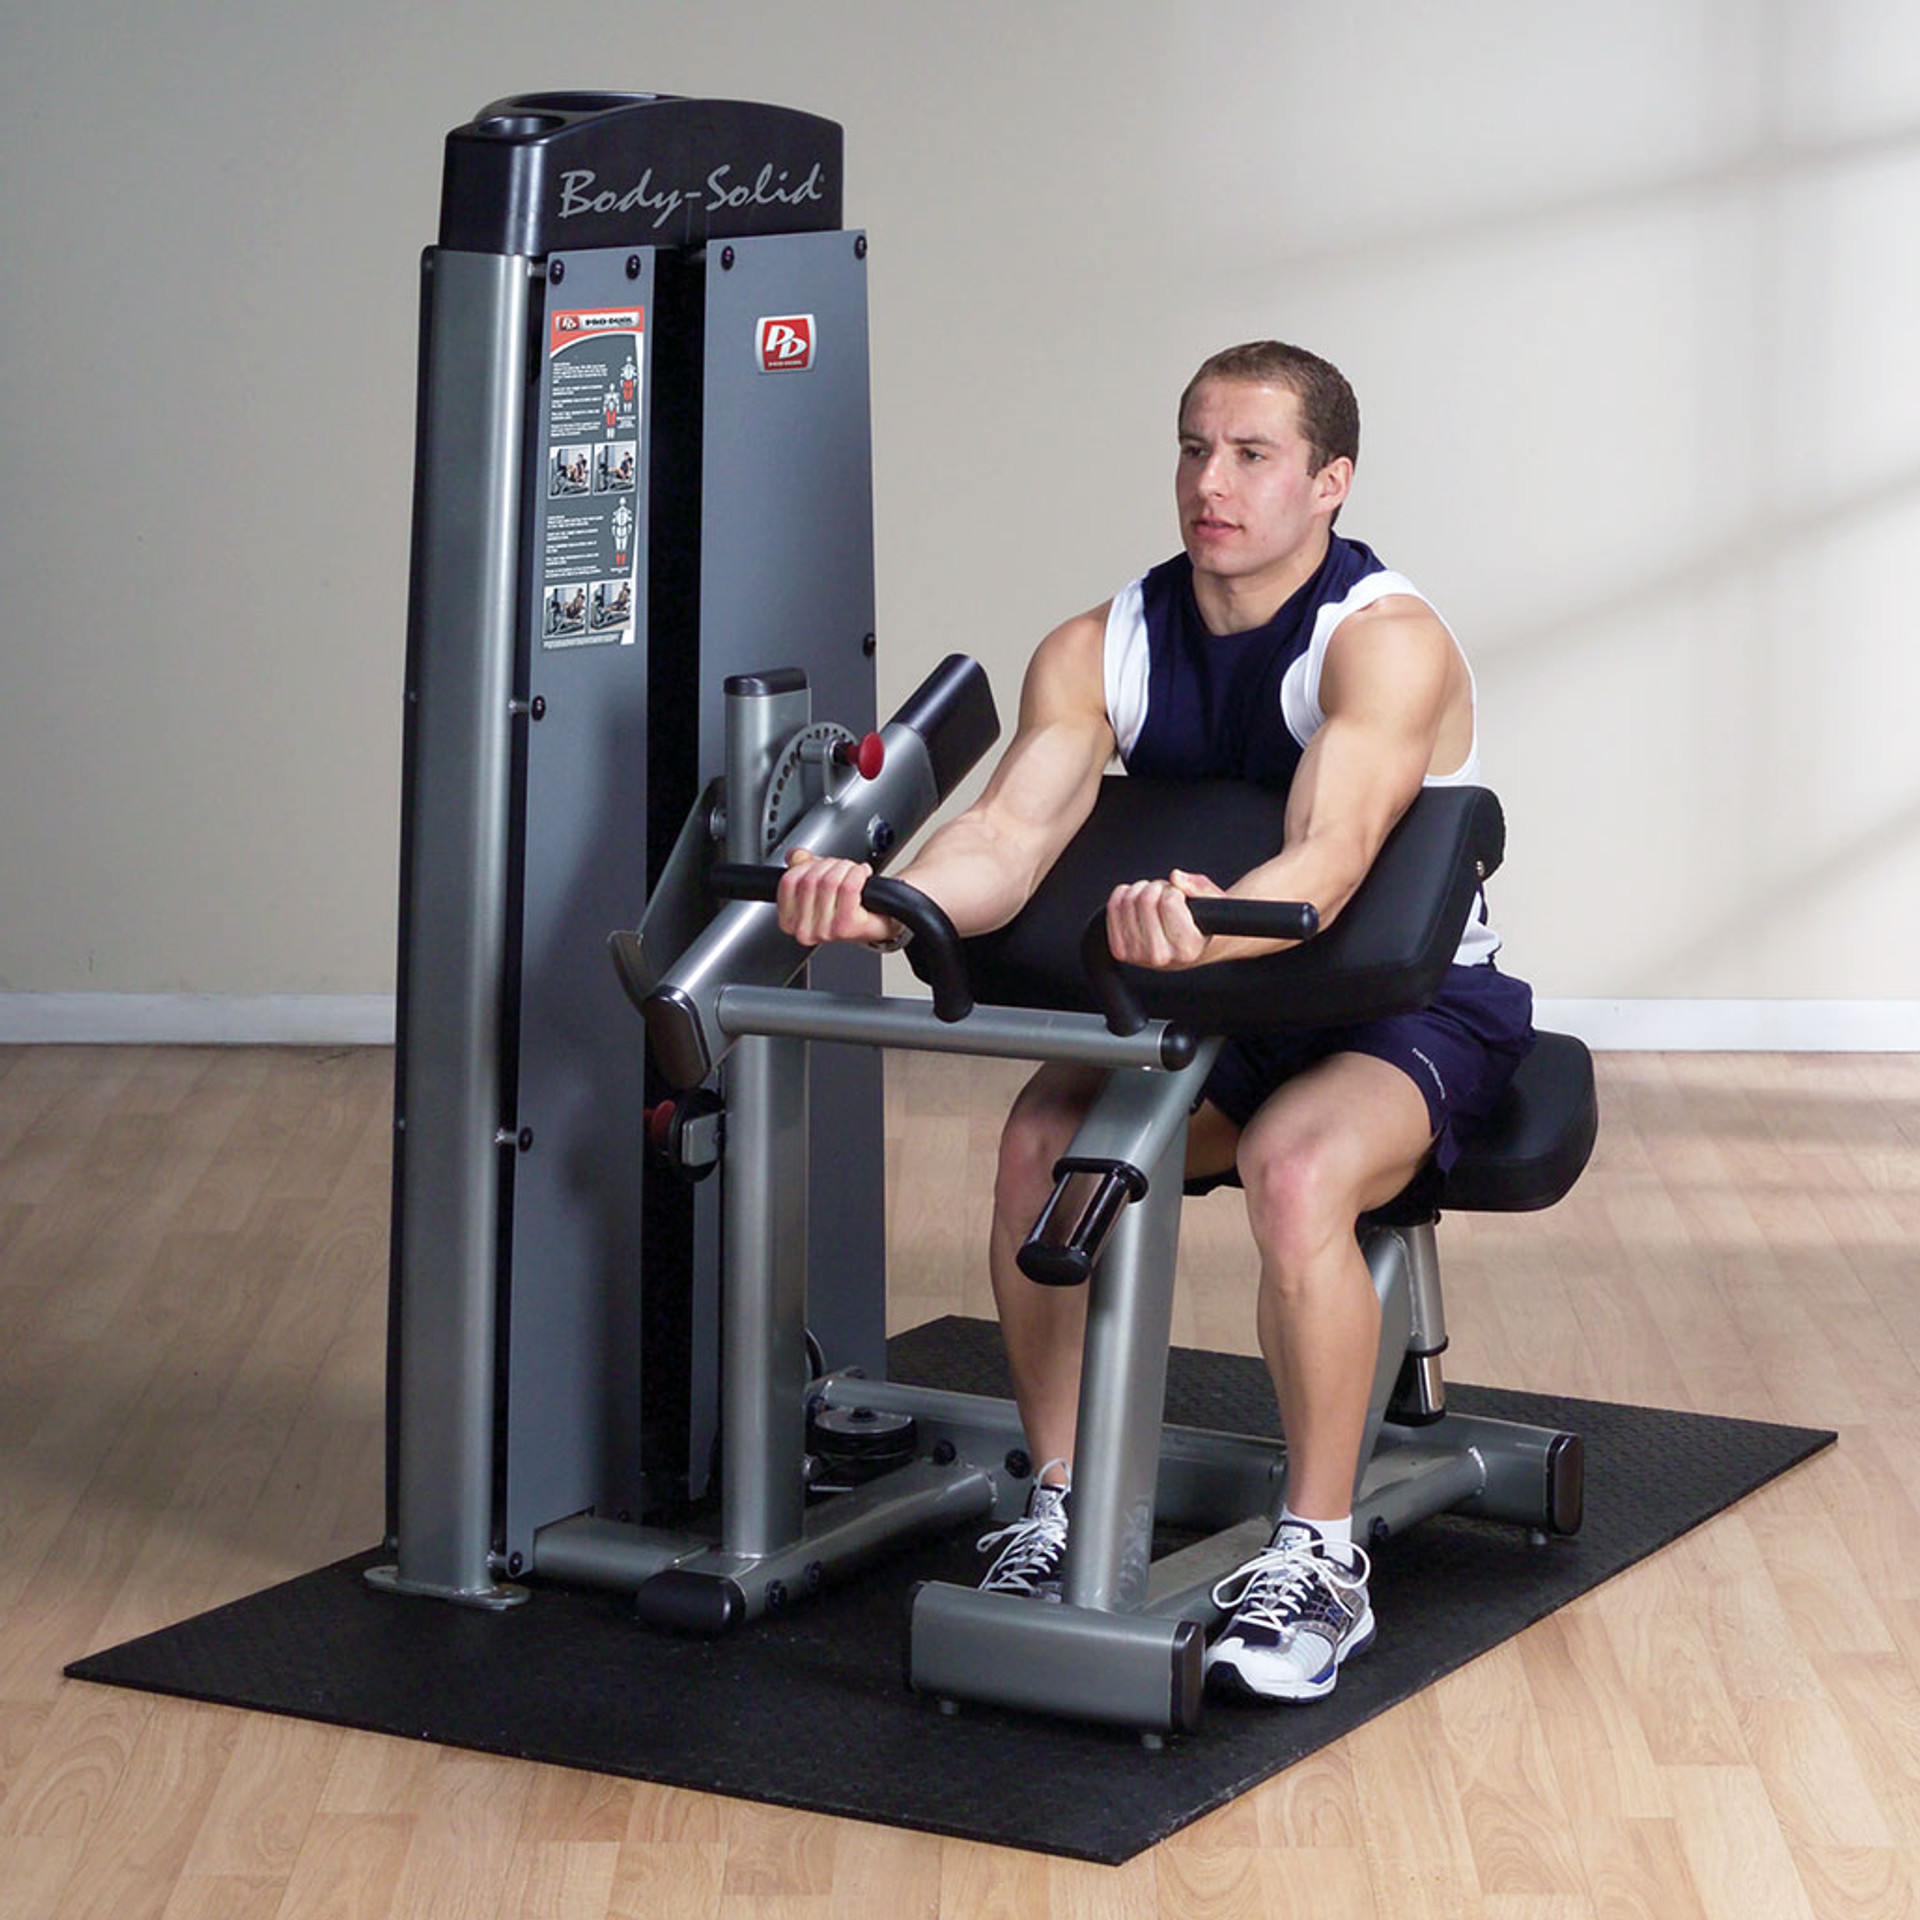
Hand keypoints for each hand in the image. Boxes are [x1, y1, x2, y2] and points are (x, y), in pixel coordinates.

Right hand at [776, 847, 900, 947]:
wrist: (878, 920)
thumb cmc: (847, 905)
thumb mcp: (818, 883)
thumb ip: (801, 867)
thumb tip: (795, 856)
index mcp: (789, 921)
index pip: (789, 881)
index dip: (807, 865)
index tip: (820, 866)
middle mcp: (804, 931)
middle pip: (810, 879)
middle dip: (830, 865)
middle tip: (842, 869)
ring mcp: (825, 931)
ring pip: (830, 881)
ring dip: (846, 868)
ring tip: (853, 873)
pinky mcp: (846, 927)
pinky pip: (849, 886)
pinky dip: (858, 873)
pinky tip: (862, 875)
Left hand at [1104, 869, 1224, 969]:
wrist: (1188, 948)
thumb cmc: (1203, 923)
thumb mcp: (1213, 903)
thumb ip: (1199, 887)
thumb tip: (1175, 877)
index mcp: (1187, 949)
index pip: (1169, 901)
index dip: (1175, 890)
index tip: (1181, 897)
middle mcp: (1161, 957)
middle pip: (1145, 899)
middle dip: (1158, 887)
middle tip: (1167, 896)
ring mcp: (1137, 956)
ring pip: (1128, 900)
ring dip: (1142, 890)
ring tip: (1155, 901)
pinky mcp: (1119, 951)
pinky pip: (1112, 907)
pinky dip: (1125, 895)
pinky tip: (1138, 903)